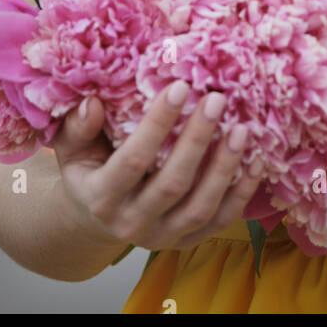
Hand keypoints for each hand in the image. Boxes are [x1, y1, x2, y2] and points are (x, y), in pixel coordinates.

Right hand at [51, 83, 262, 253]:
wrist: (95, 220)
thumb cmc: (87, 171)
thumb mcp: (71, 149)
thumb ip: (77, 127)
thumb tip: (92, 103)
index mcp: (102, 198)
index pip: (132, 161)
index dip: (157, 124)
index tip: (180, 86)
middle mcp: (132, 224)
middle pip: (172, 184)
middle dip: (197, 139)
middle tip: (216, 99)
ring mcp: (164, 236)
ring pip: (200, 207)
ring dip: (224, 167)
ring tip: (241, 128)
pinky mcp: (188, 240)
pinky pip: (221, 220)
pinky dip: (242, 192)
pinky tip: (256, 160)